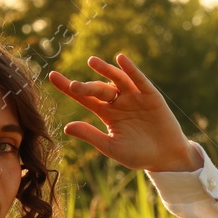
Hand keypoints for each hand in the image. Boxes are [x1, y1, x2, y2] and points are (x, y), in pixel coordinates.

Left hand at [48, 54, 201, 171]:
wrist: (166, 158)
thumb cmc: (138, 155)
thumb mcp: (111, 147)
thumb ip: (91, 135)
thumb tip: (66, 127)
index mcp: (106, 113)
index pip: (84, 98)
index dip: (68, 87)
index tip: (52, 76)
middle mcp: (118, 101)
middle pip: (98, 89)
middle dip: (86, 87)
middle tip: (74, 86)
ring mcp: (134, 96)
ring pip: (116, 79)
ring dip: (105, 70)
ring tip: (92, 62)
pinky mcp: (150, 95)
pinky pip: (139, 80)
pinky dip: (130, 70)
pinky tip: (120, 59)